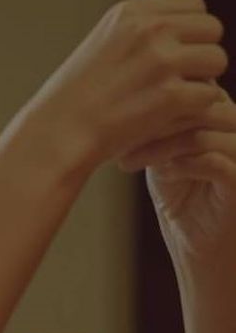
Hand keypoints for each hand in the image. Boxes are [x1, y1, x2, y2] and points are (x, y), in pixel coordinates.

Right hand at [27, 0, 227, 173]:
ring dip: (202, 80)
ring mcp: (161, 61)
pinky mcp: (171, 95)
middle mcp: (149, 29)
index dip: (191, 28)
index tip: (177, 49)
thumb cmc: (75, 98)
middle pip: (211, 28)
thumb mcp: (102, 46)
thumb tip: (183, 31)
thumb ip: (140, 33)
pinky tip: (170, 116)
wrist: (59, 132)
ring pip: (216, 60)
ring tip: (173, 97)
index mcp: (129, 13)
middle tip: (177, 78)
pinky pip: (210, 95)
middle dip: (200, 52)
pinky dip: (195, 109)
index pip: (193, 2)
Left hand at [118, 87, 235, 271]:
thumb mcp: (159, 153)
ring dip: (159, 145)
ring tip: (128, 160)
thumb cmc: (179, 196)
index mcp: (219, 113)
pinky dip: (181, 164)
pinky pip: (215, 161)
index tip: (112, 114)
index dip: (152, 96)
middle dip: (152, 119)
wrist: (201, 247)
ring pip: (202, 131)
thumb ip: (152, 124)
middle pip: (197, 104)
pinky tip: (159, 174)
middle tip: (116, 137)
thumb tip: (115, 96)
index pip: (191, 86)